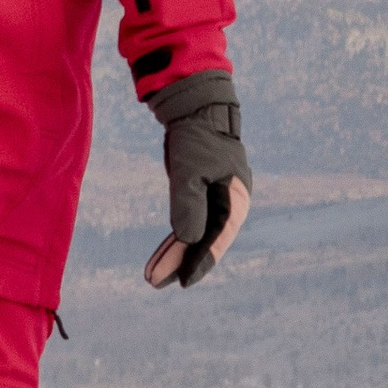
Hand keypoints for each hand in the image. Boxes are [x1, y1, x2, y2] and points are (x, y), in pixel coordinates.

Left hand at [141, 70, 252, 289]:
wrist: (194, 105)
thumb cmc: (197, 135)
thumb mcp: (191, 169)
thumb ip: (189, 204)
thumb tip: (188, 241)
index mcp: (235, 199)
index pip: (216, 238)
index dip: (200, 261)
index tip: (182, 282)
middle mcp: (227, 203)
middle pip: (204, 239)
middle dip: (180, 261)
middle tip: (155, 282)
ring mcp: (214, 198)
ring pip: (194, 233)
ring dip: (175, 253)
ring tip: (152, 276)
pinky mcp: (199, 192)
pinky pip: (187, 221)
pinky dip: (175, 237)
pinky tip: (164, 253)